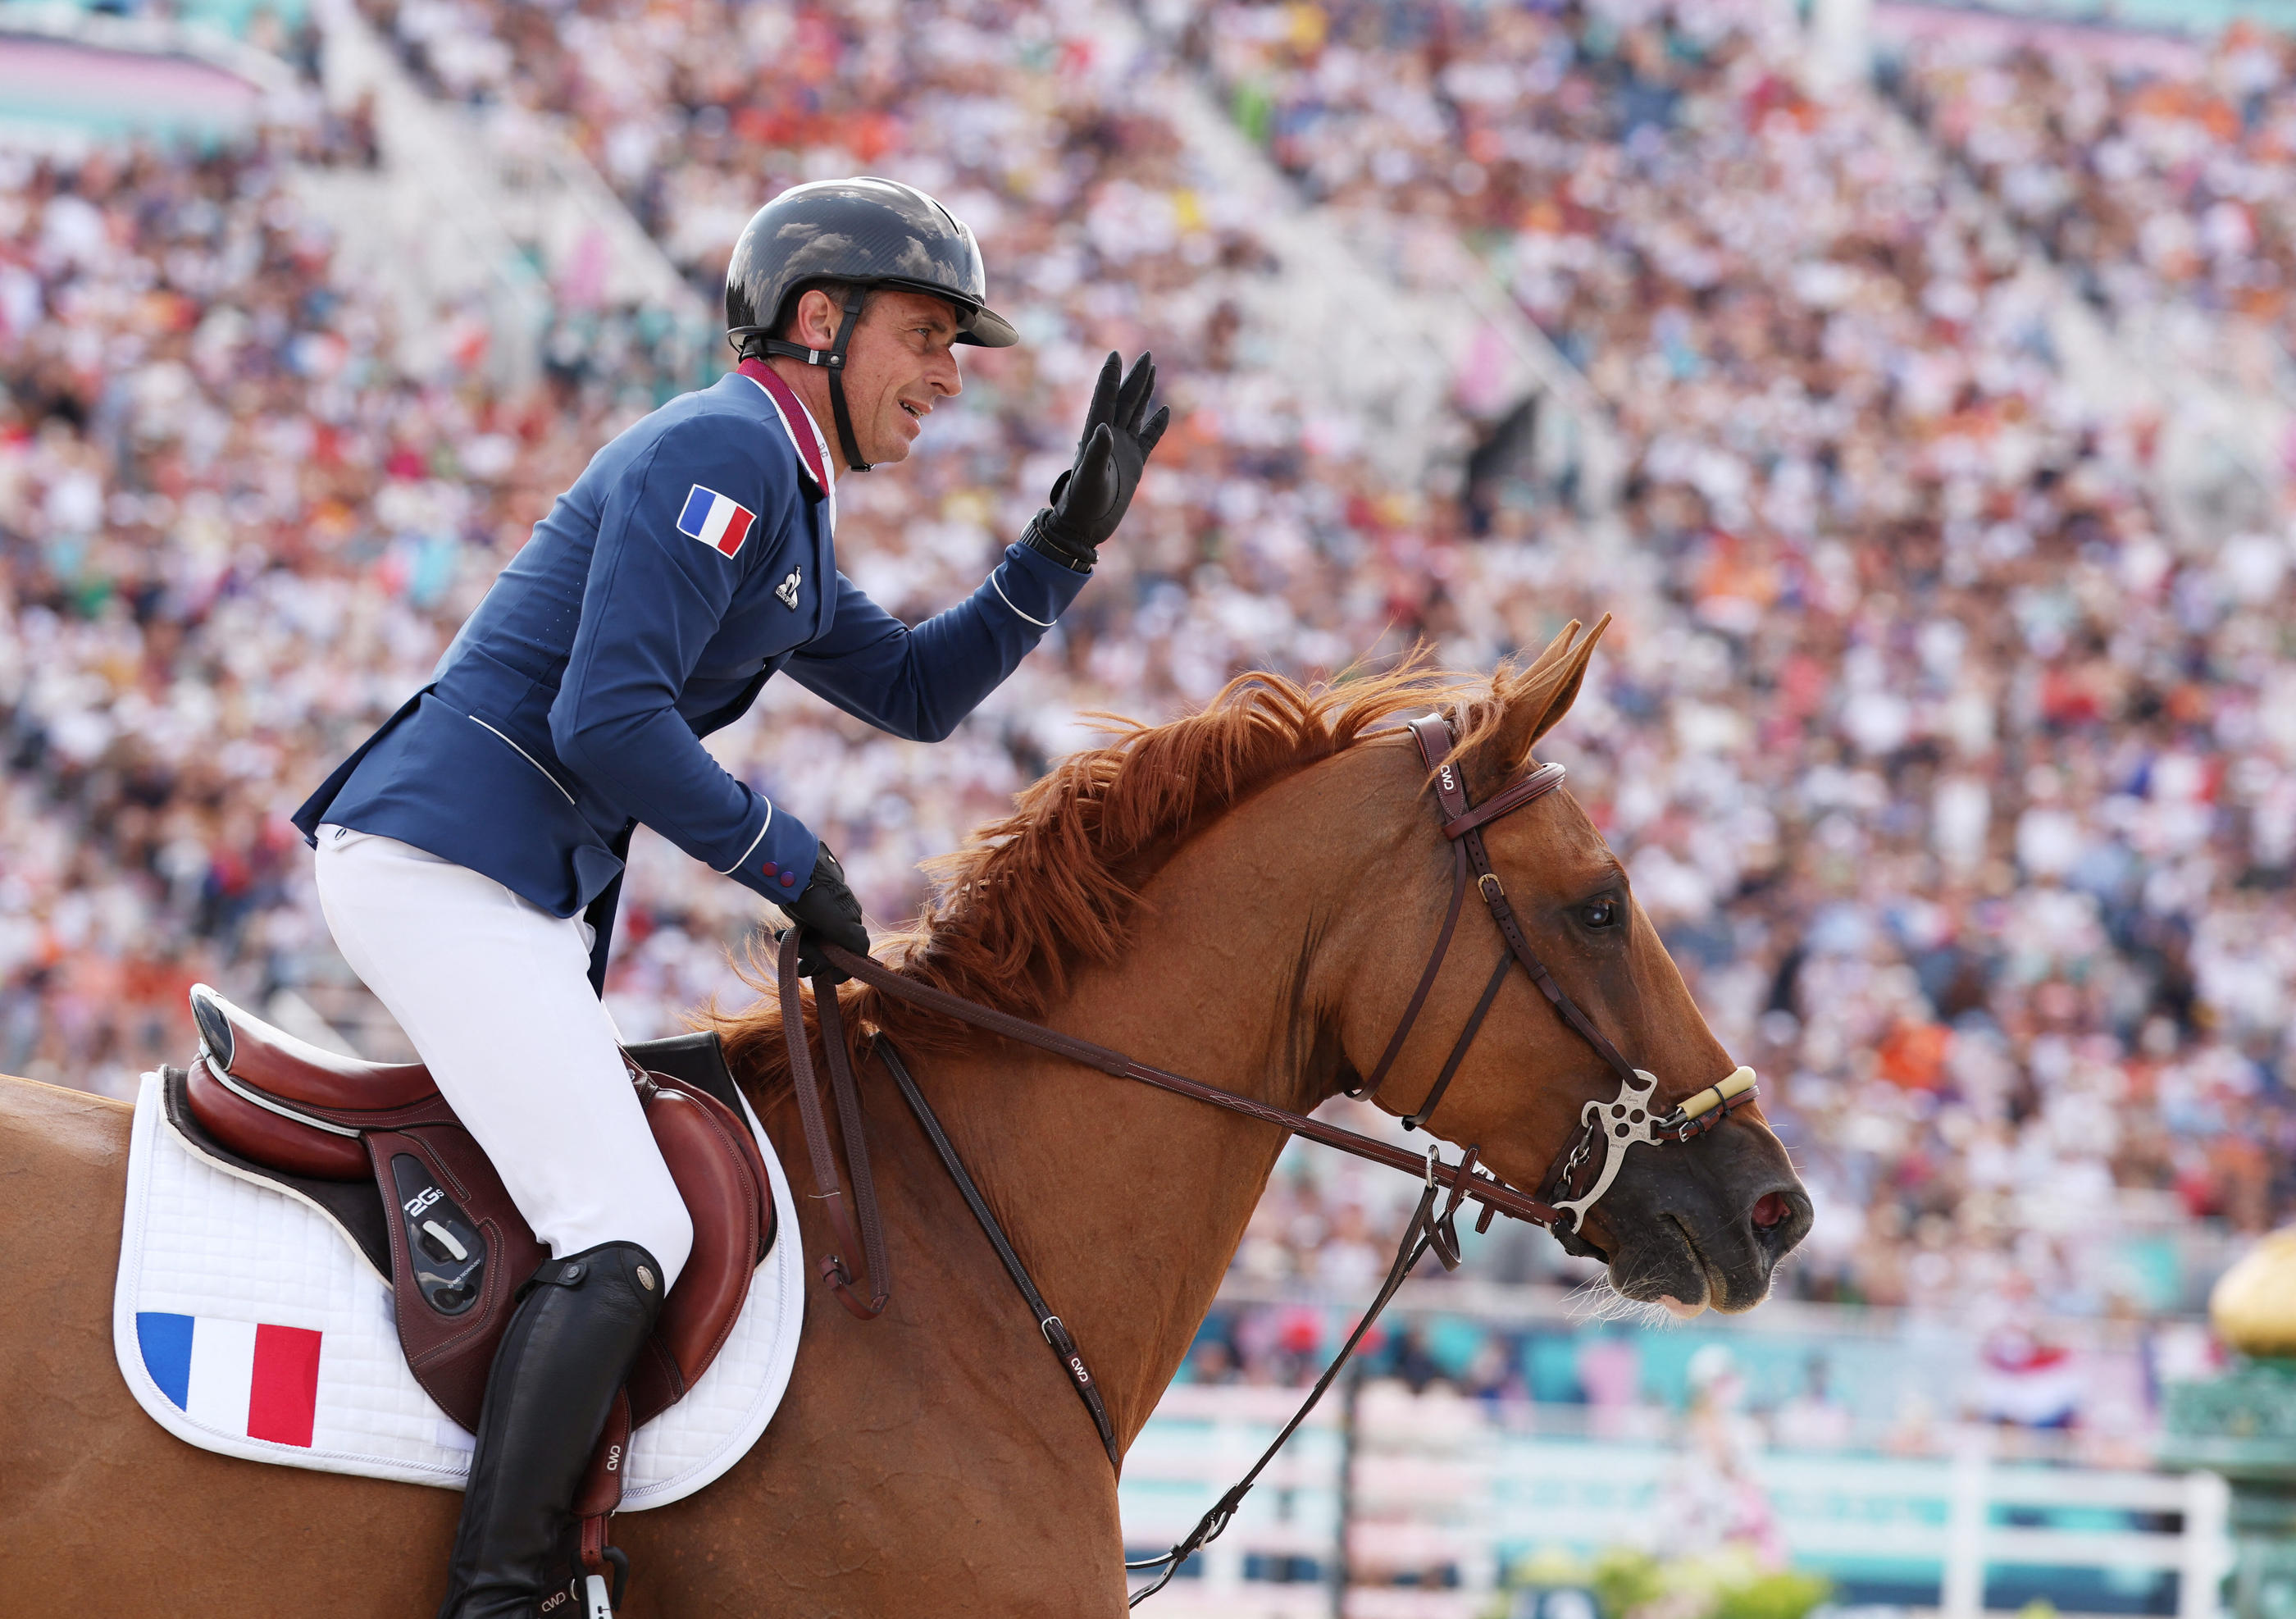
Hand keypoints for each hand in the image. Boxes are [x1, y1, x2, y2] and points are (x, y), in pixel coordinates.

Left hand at [774, 844, 867, 982]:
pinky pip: (803, 935)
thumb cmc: (817, 898)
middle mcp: (841, 922)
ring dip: (802, 951)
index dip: (843, 968)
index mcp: (852, 924)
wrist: (793, 870)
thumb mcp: (839, 922)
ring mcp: (823, 918)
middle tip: (799, 959)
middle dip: (817, 960)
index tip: (829, 977)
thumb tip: (863, 958)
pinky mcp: (808, 914)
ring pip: (816, 946)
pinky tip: (779, 935)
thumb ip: (855, 941)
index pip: (855, 954)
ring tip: (785, 945)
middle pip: (832, 953)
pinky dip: (793, 939)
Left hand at [1020, 351, 1168, 572]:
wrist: (1085, 526)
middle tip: (1145, 355)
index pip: (1105, 399)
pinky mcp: (1134, 464)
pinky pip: (1149, 438)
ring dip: (1143, 392)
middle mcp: (1110, 437)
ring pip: (1136, 413)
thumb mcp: (1090, 479)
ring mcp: (1123, 449)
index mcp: (1096, 434)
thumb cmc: (1082, 503)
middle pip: (1125, 400)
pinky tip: (1165, 410)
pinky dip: (1157, 424)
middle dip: (1135, 377)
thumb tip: (1105, 428)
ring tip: (1151, 370)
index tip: (1115, 355)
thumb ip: (1097, 453)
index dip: (1110, 377)